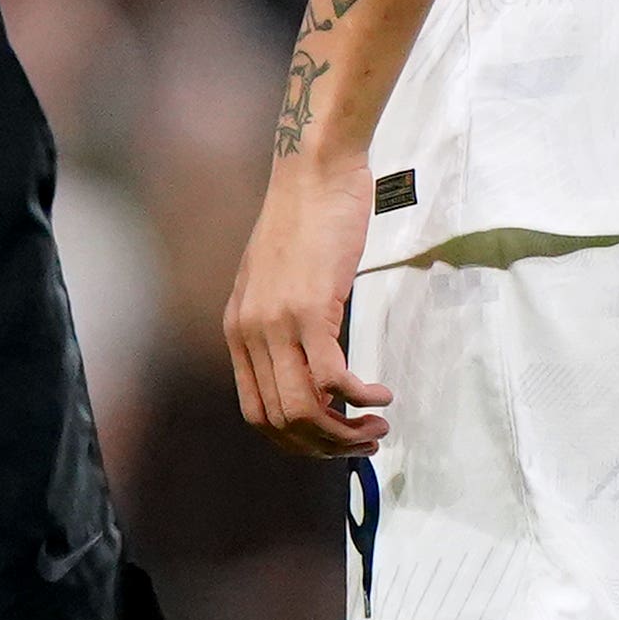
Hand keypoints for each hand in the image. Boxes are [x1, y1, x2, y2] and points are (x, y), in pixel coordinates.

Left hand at [223, 158, 389, 458]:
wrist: (313, 174)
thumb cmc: (303, 222)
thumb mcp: (276, 282)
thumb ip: (280, 324)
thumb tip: (307, 367)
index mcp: (237, 332)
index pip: (256, 412)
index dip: (296, 441)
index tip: (332, 442)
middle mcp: (248, 334)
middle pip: (280, 421)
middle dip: (326, 446)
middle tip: (365, 442)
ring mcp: (276, 324)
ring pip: (304, 409)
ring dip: (345, 431)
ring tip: (377, 426)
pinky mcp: (310, 309)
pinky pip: (333, 378)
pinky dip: (360, 397)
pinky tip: (381, 394)